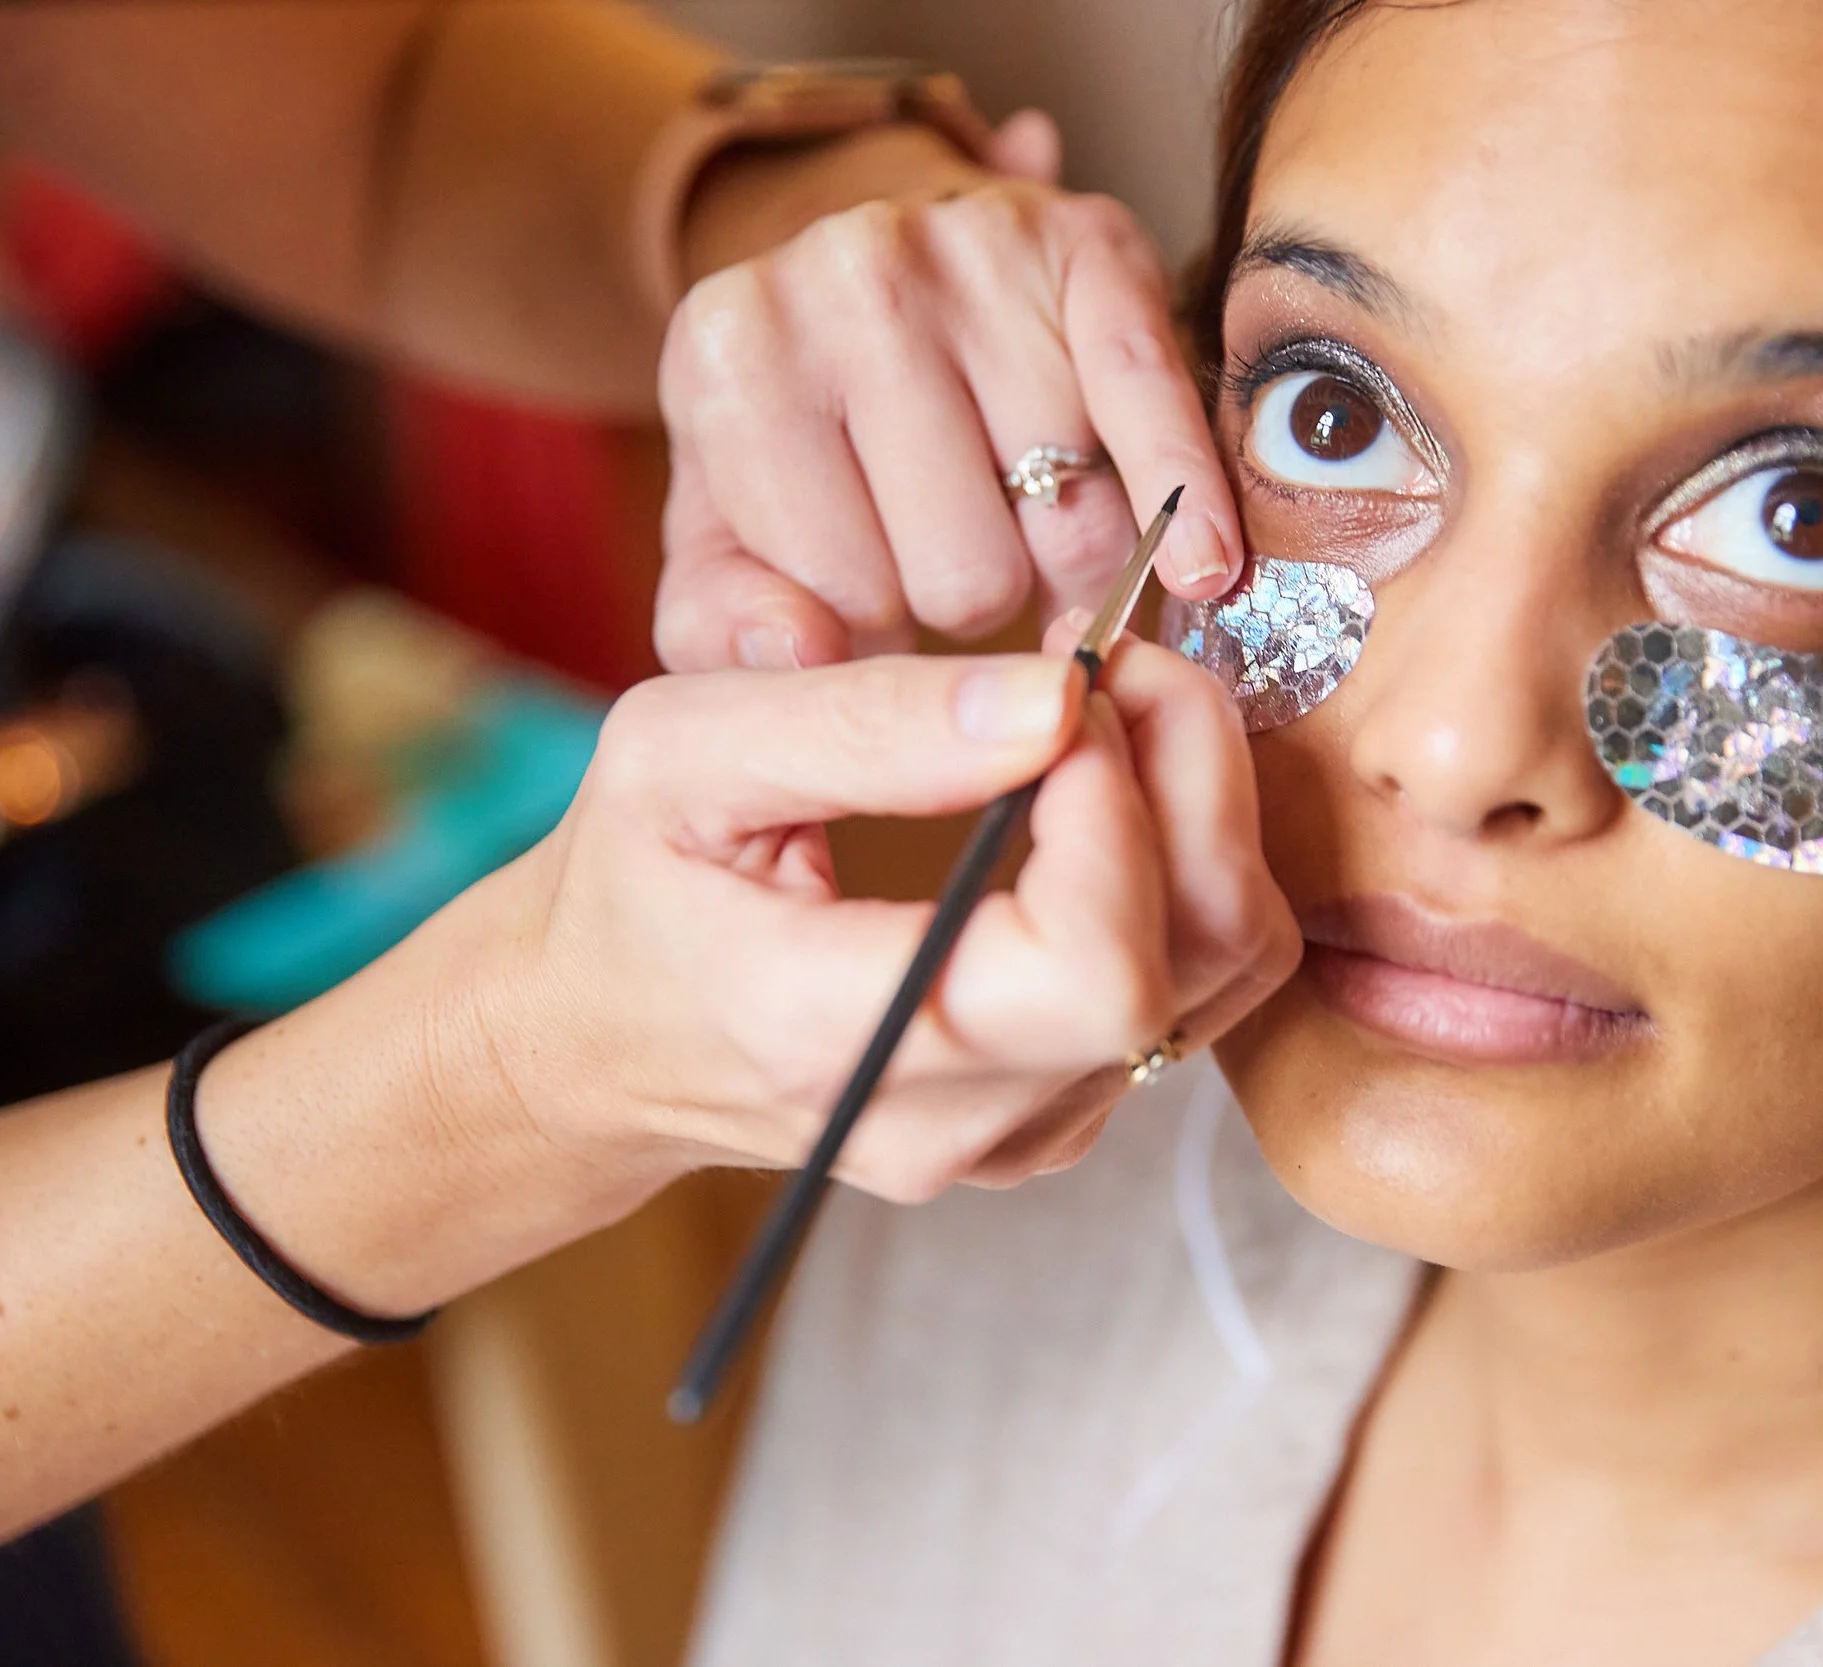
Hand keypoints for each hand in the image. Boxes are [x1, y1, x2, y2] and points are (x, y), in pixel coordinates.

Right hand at [468, 640, 1297, 1201]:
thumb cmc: (629, 884)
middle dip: (1190, 779)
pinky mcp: (1057, 1116)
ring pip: (1224, 979)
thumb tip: (1055, 702)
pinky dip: (1187, 873)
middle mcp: (950, 1121)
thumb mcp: (682, 753)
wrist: (598, 1039)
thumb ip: (864, 723)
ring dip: (1207, 818)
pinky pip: (1197, 993)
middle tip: (1114, 666)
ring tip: (1113, 714)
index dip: (1119, 808)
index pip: (1091, 970)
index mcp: (838, 1038)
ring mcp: (1017, 1137)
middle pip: (1190, 967)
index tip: (1063, 690)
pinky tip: (1103, 792)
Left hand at [653, 166, 1245, 674]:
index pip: (844, 595)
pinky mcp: (1090, 243)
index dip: (875, 633)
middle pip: (967, 573)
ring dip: (1064, 567)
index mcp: (726, 358)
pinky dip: (1184, 502)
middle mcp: (845, 277)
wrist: (864, 280)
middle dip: (971, 604)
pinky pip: (1156, 408)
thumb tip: (809, 657)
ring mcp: (973, 248)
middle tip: (956, 563)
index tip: (878, 606)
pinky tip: (1199, 567)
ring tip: (1023, 531)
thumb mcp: (722, 541)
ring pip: (1071, 525)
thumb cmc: (798, 448)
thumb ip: (728, 626)